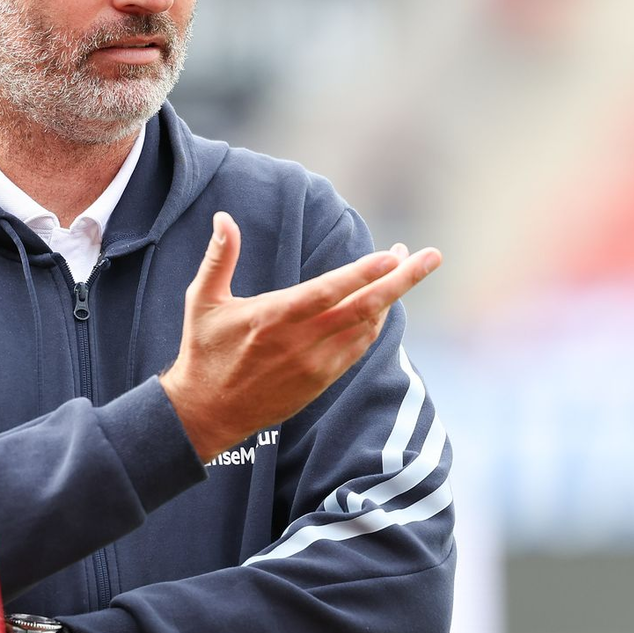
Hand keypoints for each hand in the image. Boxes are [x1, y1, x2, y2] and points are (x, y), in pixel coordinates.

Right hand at [160, 212, 441, 460]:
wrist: (208, 414)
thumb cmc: (204, 352)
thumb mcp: (202, 301)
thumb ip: (219, 258)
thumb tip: (223, 218)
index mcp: (273, 317)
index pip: (329, 291)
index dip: (363, 273)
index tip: (394, 254)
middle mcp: (301, 342)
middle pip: (364, 308)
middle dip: (402, 279)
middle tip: (431, 256)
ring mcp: (315, 364)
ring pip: (367, 327)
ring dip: (392, 297)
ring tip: (408, 268)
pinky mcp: (321, 380)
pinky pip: (360, 347)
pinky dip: (377, 323)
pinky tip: (384, 303)